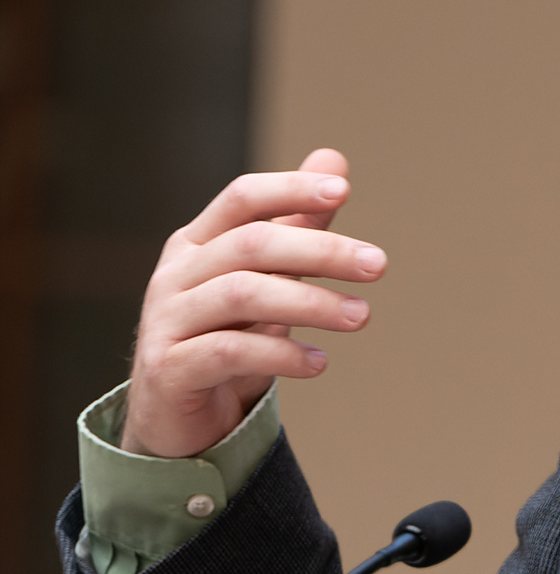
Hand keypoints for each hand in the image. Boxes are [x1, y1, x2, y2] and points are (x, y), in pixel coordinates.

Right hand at [124, 149, 386, 458]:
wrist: (176, 414)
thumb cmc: (226, 333)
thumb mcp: (265, 277)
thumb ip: (297, 223)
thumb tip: (334, 158)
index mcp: (198, 242)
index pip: (242, 197)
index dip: (290, 188)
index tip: (344, 190)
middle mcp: (176, 274)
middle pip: (252, 245)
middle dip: (322, 250)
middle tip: (378, 265)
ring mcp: (167, 321)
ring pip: (243, 295)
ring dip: (311, 303)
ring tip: (362, 316)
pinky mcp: (170, 369)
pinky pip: (229, 352)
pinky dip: (282, 354)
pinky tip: (320, 362)